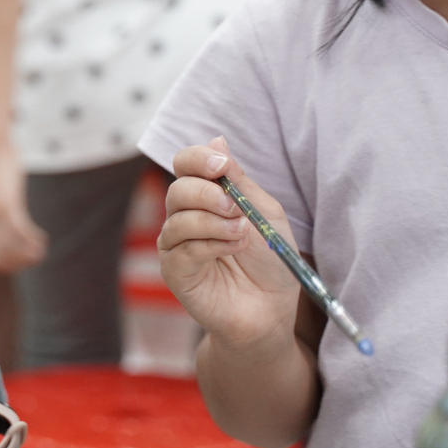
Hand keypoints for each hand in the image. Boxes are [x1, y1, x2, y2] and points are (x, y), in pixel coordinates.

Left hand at [0, 144, 45, 272]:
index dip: (2, 263)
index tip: (16, 263)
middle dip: (15, 262)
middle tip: (31, 259)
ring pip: (9, 247)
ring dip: (26, 253)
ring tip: (38, 252)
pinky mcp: (4, 205)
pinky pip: (20, 232)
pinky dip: (33, 240)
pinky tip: (41, 239)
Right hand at [158, 136, 300, 352]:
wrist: (272, 310)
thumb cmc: (270, 261)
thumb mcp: (264, 212)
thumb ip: (238, 180)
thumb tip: (217, 138)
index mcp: (206, 197)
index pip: (186, 164)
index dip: (199, 158)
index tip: (221, 164)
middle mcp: (186, 216)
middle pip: (179, 189)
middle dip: (208, 194)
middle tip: (236, 209)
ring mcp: (177, 245)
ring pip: (178, 218)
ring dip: (214, 222)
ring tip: (241, 234)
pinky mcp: (175, 271)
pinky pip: (182, 249)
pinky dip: (210, 245)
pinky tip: (231, 251)